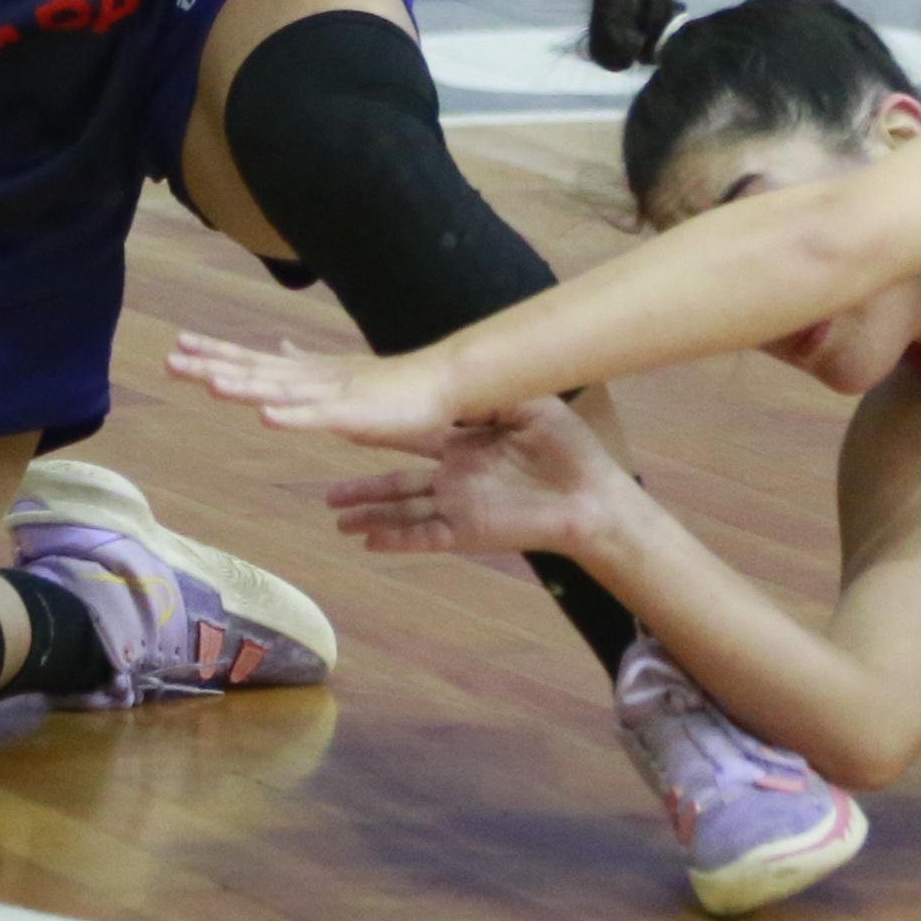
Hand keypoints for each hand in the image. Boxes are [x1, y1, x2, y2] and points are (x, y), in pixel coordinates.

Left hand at [169, 329, 460, 440]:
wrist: (443, 382)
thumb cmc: (393, 387)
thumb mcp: (339, 377)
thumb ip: (306, 366)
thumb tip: (280, 350)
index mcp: (307, 373)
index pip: (253, 361)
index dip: (216, 352)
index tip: (180, 344)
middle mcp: (312, 378)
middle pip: (255, 371)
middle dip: (212, 365)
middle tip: (172, 360)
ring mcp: (331, 395)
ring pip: (279, 391)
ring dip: (243, 386)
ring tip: (208, 382)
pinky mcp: (353, 416)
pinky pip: (316, 418)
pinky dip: (290, 416)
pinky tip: (265, 416)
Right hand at [317, 397, 634, 564]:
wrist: (593, 496)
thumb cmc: (567, 448)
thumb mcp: (525, 406)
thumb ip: (485, 395)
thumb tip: (451, 377)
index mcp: (466, 445)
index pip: (413, 438)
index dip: (381, 433)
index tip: (347, 425)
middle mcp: (456, 477)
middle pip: (399, 483)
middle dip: (363, 490)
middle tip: (327, 494)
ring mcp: (460, 506)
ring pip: (404, 513)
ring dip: (372, 517)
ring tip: (338, 521)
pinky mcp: (468, 531)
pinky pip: (424, 537)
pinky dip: (396, 541)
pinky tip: (368, 544)